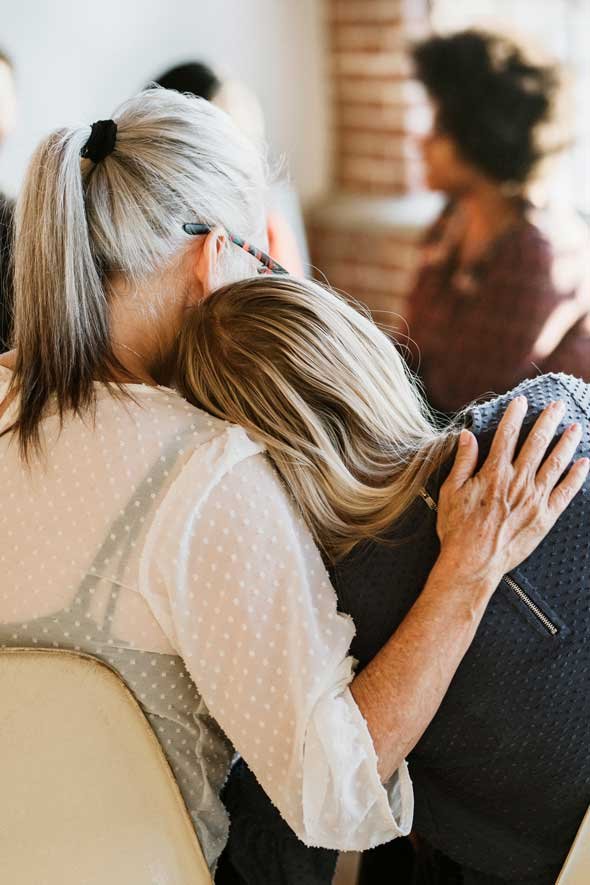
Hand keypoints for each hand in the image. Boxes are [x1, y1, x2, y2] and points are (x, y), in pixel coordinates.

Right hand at [437, 396, 588, 584]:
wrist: (473, 562)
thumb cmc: (458, 528)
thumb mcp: (451, 491)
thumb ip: (463, 461)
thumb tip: (467, 435)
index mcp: (494, 473)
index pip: (507, 435)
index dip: (515, 415)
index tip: (522, 401)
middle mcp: (518, 481)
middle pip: (536, 443)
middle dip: (548, 421)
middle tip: (557, 405)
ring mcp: (535, 499)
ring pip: (556, 463)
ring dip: (567, 442)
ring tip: (576, 427)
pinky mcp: (545, 517)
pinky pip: (566, 492)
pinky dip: (577, 476)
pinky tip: (584, 463)